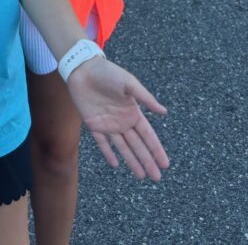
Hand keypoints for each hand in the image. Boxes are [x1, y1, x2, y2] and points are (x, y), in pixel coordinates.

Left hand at [66, 56, 168, 180]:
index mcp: (132, 112)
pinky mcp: (93, 124)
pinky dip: (108, 154)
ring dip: (132, 161)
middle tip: (156, 178)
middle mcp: (122, 121)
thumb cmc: (107, 72)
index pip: (148, 135)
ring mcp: (108, 124)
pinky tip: (115, 165)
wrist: (82, 68)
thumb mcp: (129, 83)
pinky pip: (102, 143)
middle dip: (147, 161)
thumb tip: (164, 112)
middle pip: (137, 145)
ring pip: (122, 148)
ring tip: (141, 176)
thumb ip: (145, 98)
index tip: (165, 164)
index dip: (156, 149)